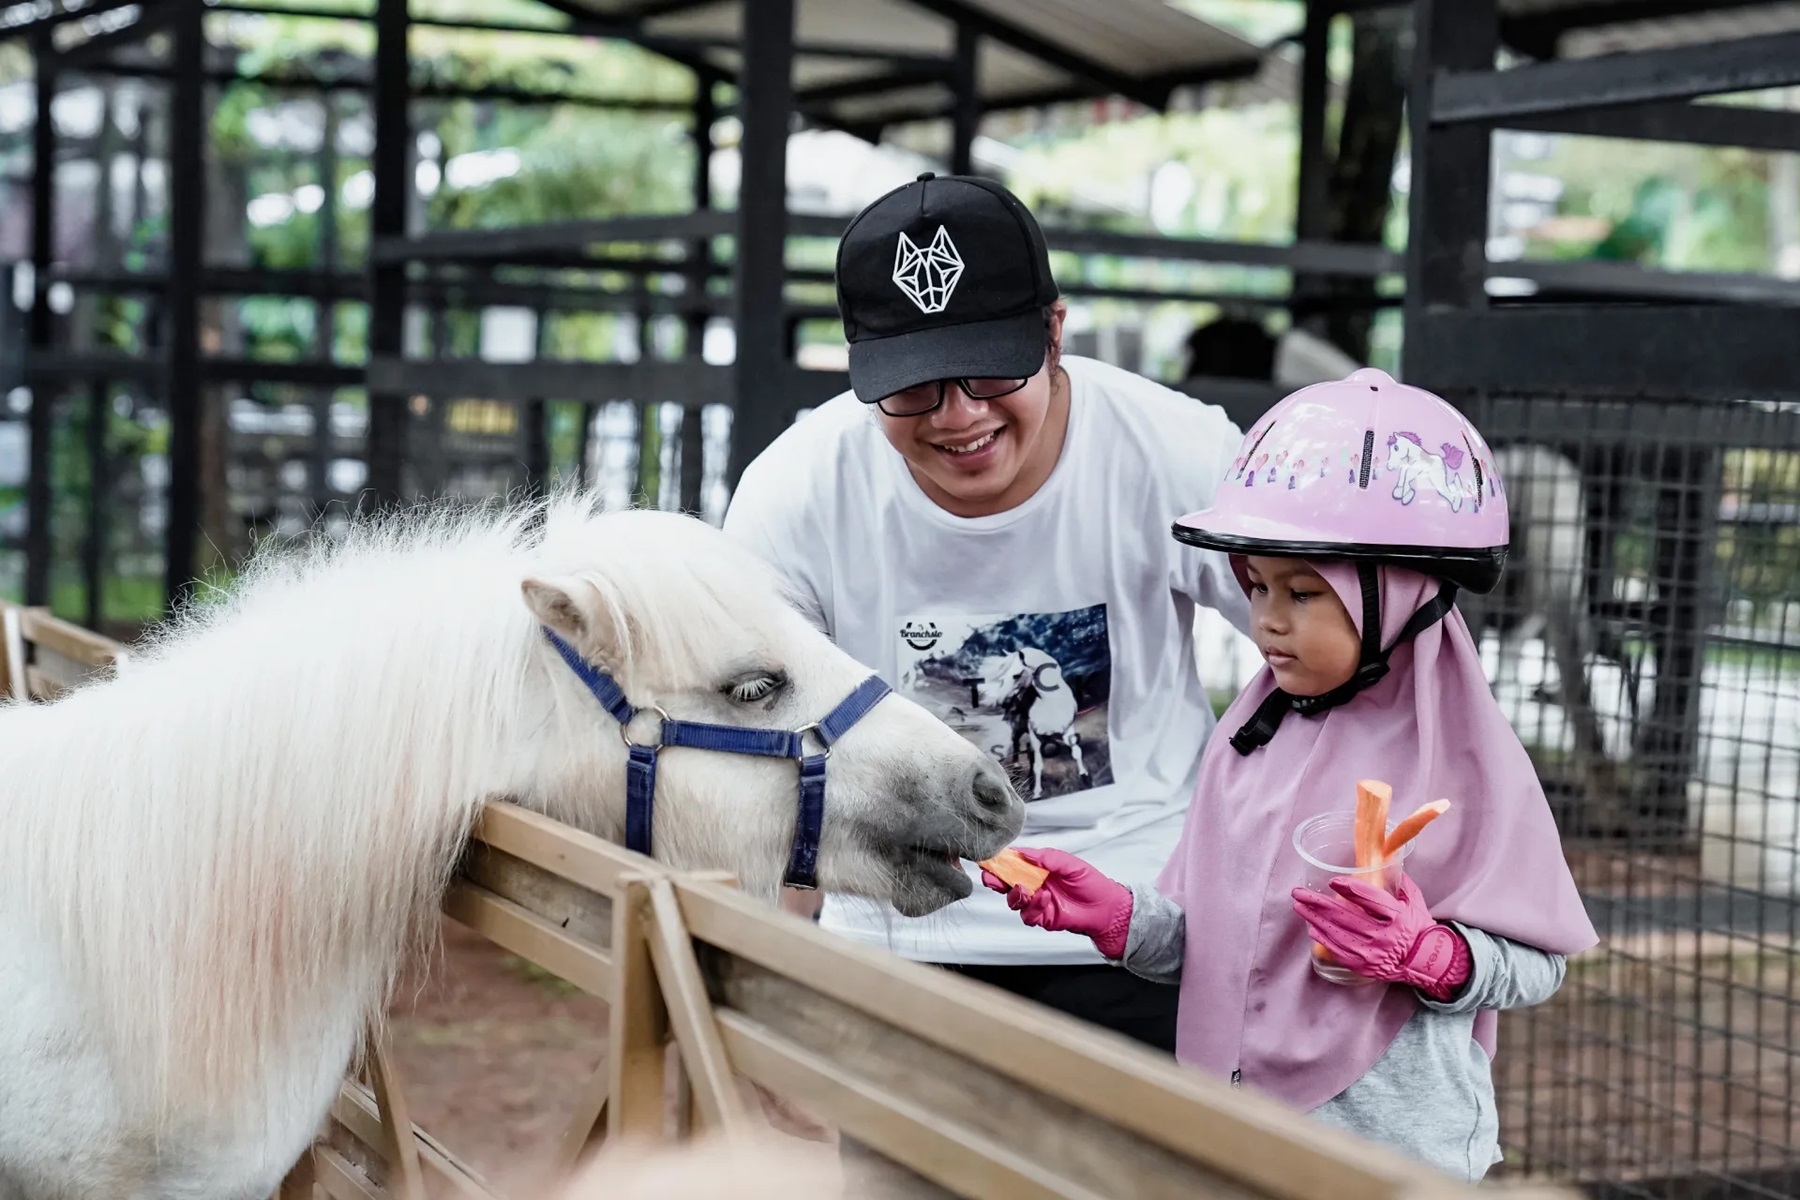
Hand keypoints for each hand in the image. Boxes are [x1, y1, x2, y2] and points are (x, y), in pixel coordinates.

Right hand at [980, 847, 1132, 959]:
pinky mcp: (1042, 918)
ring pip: (1013, 900)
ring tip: (1024, 890)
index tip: (990, 859)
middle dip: (995, 880)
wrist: (1106, 910)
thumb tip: (1024, 852)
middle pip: (1006, 882)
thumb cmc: (1092, 884)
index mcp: (1039, 868)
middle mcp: (1035, 884)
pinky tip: (1044, 900)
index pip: (1014, 862)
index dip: (1001, 861)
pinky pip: (1027, 915)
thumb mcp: (1071, 864)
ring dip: (1015, 895)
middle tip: (991, 878)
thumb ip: (1048, 857)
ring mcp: (1037, 902)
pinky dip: (1033, 907)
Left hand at [1290, 872, 1471, 999]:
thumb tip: (1384, 858)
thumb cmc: (1419, 928)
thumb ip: (1399, 882)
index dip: (1350, 889)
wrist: (1426, 963)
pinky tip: (1312, 928)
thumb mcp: (1414, 902)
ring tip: (1299, 906)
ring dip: (1314, 918)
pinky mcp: (1363, 965)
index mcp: (1397, 916)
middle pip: (1345, 916)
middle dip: (1318, 903)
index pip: (1371, 900)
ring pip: (1337, 933)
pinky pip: (1338, 950)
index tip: (1332, 881)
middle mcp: (1383, 934)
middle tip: (1298, 892)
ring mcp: (1371, 952)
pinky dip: (1323, 938)